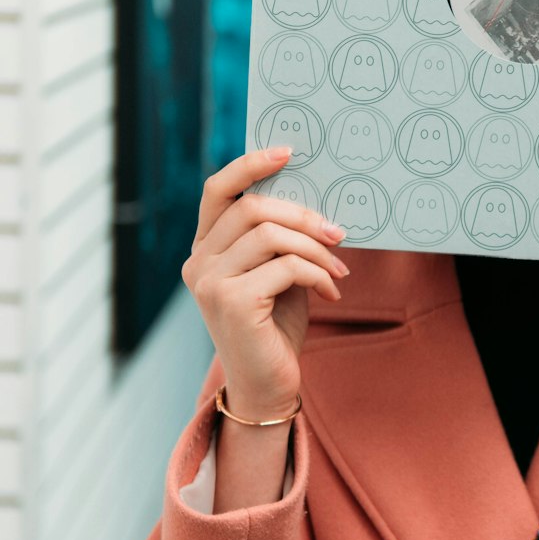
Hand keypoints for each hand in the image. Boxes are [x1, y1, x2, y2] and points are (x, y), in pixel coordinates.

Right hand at [181, 146, 349, 420]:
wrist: (267, 386)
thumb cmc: (275, 327)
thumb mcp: (276, 273)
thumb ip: (280, 239)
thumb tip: (315, 200)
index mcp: (205, 249)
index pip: (218, 189)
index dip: (251, 164)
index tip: (289, 152)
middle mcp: (198, 263)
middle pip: (252, 208)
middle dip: (303, 215)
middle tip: (338, 232)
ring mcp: (210, 283)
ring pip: (271, 235)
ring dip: (316, 249)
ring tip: (339, 268)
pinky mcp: (232, 303)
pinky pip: (286, 267)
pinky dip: (318, 274)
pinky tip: (332, 291)